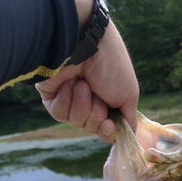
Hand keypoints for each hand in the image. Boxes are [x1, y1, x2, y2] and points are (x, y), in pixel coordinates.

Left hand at [36, 21, 138, 141]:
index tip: (109, 124)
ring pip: (75, 122)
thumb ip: (129, 119)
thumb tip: (129, 137)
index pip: (106, 130)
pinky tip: (69, 84)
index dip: (107, 131)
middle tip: (98, 94)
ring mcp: (70, 100)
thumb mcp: (129, 95)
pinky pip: (59, 114)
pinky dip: (66, 100)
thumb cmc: (112, 66)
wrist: (86, 43)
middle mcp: (89, 102)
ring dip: (82, 105)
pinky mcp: (52, 97)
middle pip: (91, 128)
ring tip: (83, 84)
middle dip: (95, 114)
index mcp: (108, 103)